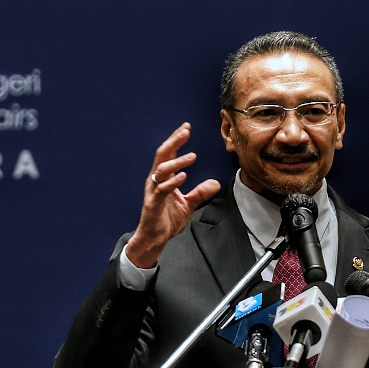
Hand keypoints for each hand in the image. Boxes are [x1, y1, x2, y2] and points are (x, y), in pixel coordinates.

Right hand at [126, 123, 221, 268]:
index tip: (186, 128)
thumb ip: (200, 193)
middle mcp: (156, 181)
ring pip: (162, 170)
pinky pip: (162, 189)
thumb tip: (215, 183)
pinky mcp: (153, 203)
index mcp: (163, 179)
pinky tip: (183, 176)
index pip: (169, 155)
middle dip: (173, 142)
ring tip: (192, 157)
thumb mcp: (188, 205)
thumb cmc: (166, 220)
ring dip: (177, 162)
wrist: (154, 239)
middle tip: (185, 131)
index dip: (176, 141)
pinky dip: (172, 182)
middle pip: (162, 156)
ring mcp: (153, 191)